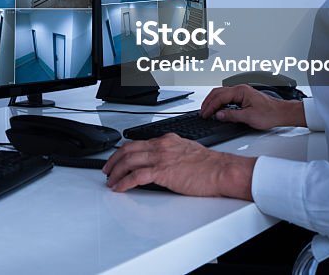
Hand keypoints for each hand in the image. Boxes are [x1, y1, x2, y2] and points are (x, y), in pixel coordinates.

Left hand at [102, 133, 255, 198]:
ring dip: (115, 172)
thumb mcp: (187, 151)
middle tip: (107, 169)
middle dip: (114, 160)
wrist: (222, 170)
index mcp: (167, 140)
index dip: (124, 151)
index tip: (118, 159)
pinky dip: (124, 182)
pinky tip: (120, 187)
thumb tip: (163, 162)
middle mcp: (161, 146)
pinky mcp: (162, 172)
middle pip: (128, 149)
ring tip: (110, 181)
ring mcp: (161, 158)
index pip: (138, 142)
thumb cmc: (210, 165)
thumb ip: (172, 153)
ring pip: (129, 161)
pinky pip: (136, 176)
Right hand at [199, 85, 305, 129]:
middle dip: (208, 102)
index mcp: (240, 91)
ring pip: (221, 94)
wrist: (281, 113)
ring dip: (213, 101)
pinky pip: (227, 97)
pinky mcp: (243, 96)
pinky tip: (218, 108)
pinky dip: (219, 102)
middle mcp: (240, 89)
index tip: (205, 114)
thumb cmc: (269, 113)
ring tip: (207, 110)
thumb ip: (231, 115)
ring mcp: (241, 92)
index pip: (219, 97)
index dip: (210, 107)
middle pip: (217, 93)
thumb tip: (218, 115)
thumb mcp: (248, 117)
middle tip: (202, 112)